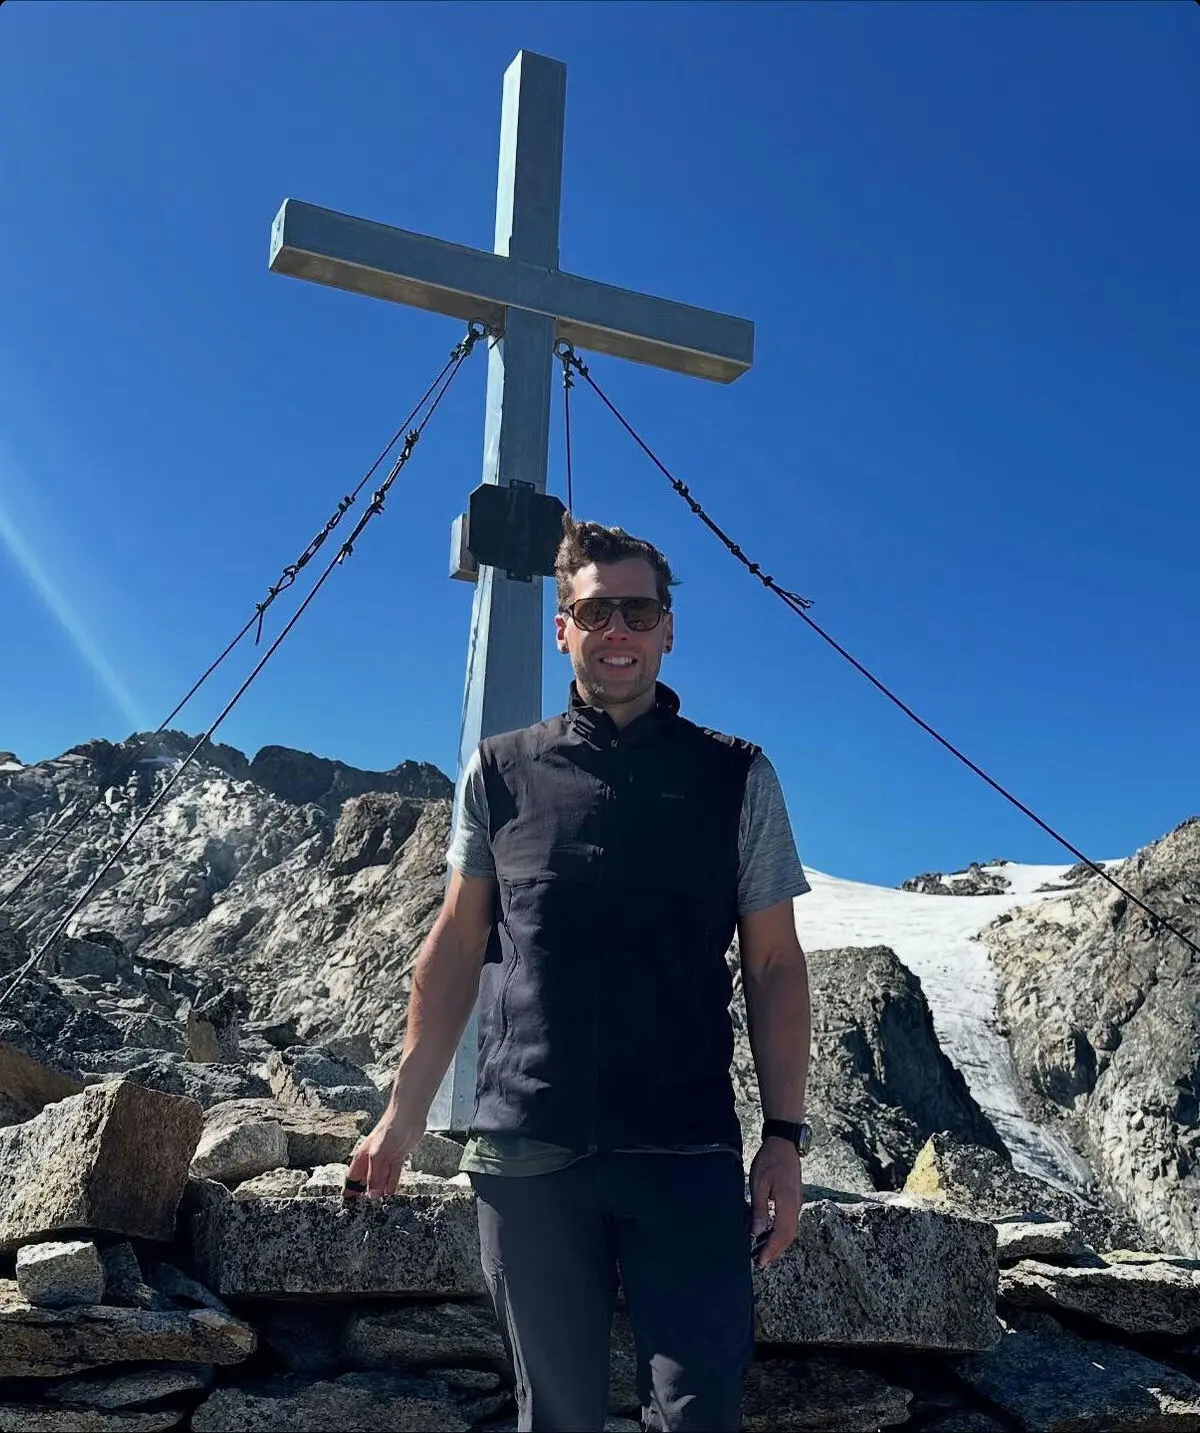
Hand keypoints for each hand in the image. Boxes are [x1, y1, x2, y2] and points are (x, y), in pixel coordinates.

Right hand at [343, 1103, 425, 1199]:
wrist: (408, 1116)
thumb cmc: (389, 1130)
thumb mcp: (378, 1156)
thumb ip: (374, 1176)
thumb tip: (371, 1195)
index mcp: (362, 1158)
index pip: (352, 1178)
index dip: (349, 1191)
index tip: (347, 1206)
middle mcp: (372, 1160)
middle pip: (366, 1181)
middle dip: (365, 1194)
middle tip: (365, 1211)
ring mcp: (385, 1159)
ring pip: (380, 1180)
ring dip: (380, 1192)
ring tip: (379, 1207)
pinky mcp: (397, 1158)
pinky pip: (393, 1175)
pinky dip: (392, 1184)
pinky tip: (391, 1195)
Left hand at [749, 1137, 803, 1268]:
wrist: (784, 1143)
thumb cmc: (770, 1161)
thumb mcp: (759, 1184)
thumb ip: (759, 1209)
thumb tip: (757, 1231)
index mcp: (788, 1204)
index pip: (781, 1234)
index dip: (771, 1250)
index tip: (761, 1262)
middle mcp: (795, 1206)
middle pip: (788, 1236)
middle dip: (776, 1251)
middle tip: (762, 1263)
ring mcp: (797, 1202)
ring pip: (790, 1230)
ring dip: (779, 1243)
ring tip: (765, 1253)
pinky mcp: (794, 1198)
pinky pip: (789, 1221)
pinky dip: (781, 1232)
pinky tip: (771, 1234)